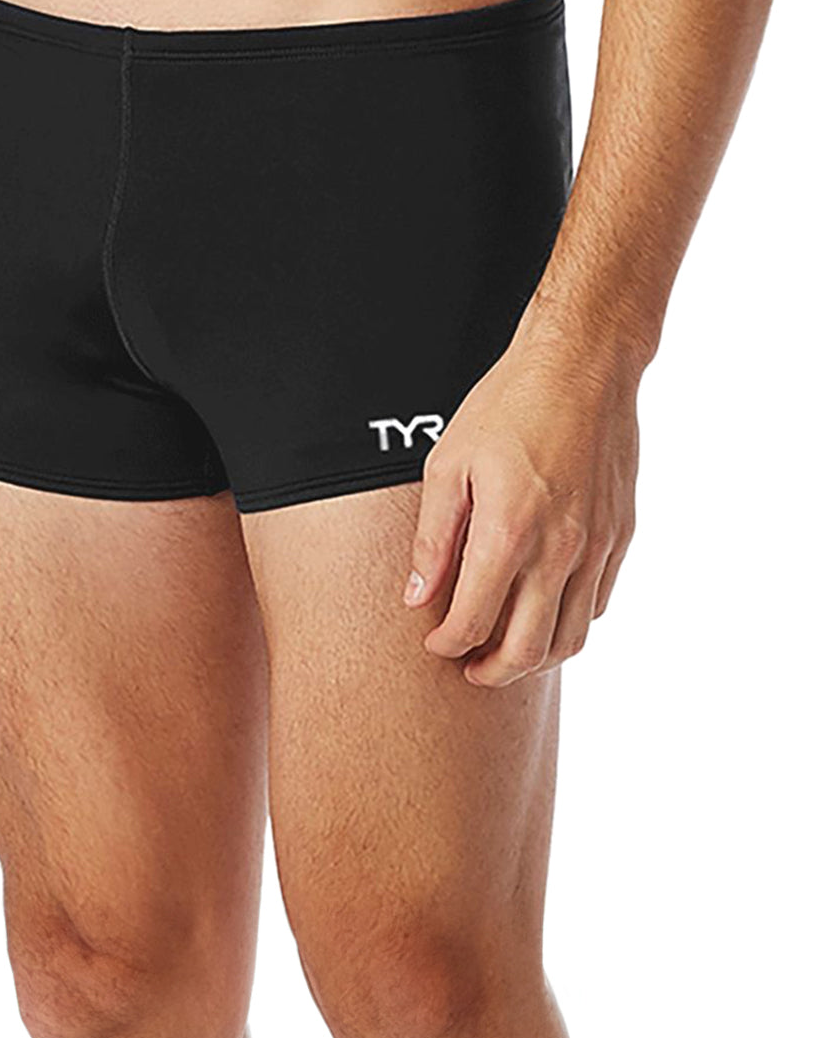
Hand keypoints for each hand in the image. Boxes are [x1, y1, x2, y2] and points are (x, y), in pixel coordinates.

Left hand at [407, 311, 640, 685]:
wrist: (583, 366)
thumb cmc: (508, 405)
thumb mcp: (448, 464)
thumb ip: (432, 538)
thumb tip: (417, 596)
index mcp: (508, 533)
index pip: (472, 623)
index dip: (446, 645)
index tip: (433, 642)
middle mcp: (559, 550)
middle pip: (528, 651)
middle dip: (491, 671)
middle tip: (468, 667)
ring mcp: (597, 547)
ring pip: (571, 638)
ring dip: (534, 658)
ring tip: (505, 652)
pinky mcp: (620, 536)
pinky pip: (596, 604)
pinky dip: (568, 623)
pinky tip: (543, 610)